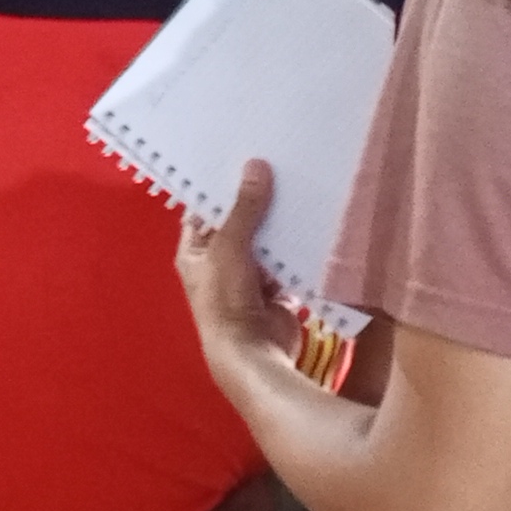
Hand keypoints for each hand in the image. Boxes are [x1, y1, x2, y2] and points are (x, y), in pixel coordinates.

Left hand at [177, 161, 299, 363]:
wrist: (252, 352)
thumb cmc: (226, 299)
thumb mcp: (229, 246)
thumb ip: (244, 208)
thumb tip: (255, 166)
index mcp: (195, 253)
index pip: (205, 212)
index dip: (220, 189)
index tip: (241, 159)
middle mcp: (220, 264)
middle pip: (240, 225)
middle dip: (258, 203)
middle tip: (281, 167)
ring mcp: (249, 279)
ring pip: (267, 244)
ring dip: (282, 226)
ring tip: (303, 188)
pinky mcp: (277, 293)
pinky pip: (289, 266)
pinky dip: (299, 253)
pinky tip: (315, 225)